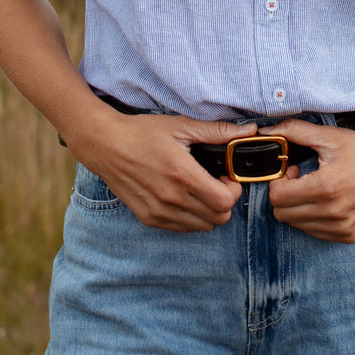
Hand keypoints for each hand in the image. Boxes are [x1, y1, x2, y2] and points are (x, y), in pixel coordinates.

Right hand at [72, 109, 254, 231]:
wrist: (105, 145)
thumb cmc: (143, 133)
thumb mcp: (181, 126)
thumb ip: (218, 132)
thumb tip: (248, 131)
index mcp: (182, 175)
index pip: (224, 202)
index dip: (233, 190)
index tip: (226, 177)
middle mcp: (171, 198)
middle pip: (218, 218)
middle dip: (224, 201)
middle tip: (216, 183)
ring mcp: (159, 211)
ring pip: (202, 227)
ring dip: (209, 211)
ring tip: (200, 189)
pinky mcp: (149, 218)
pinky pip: (183, 228)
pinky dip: (191, 217)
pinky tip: (185, 197)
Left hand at [265, 119, 354, 242]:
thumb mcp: (330, 137)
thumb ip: (295, 131)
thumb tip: (265, 130)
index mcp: (325, 187)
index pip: (277, 197)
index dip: (279, 181)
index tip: (293, 170)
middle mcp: (333, 212)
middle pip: (282, 214)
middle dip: (285, 195)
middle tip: (302, 179)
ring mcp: (342, 227)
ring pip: (297, 225)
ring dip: (299, 208)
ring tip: (317, 189)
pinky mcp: (349, 236)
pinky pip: (315, 233)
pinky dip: (313, 219)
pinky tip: (328, 201)